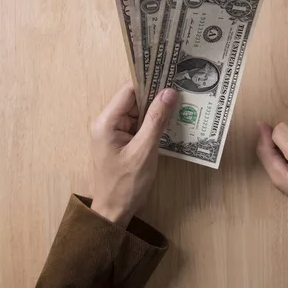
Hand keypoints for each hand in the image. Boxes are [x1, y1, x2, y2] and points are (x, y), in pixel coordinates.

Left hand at [90, 82, 178, 226]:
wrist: (113, 212)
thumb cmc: (126, 184)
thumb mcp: (144, 151)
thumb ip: (156, 120)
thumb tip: (169, 93)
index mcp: (106, 122)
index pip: (128, 91)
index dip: (149, 82)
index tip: (170, 75)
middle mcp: (106, 122)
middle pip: (133, 99)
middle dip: (156, 96)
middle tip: (181, 89)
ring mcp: (112, 132)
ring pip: (137, 111)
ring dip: (156, 110)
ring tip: (180, 103)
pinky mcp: (120, 141)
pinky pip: (137, 124)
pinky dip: (152, 123)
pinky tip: (169, 121)